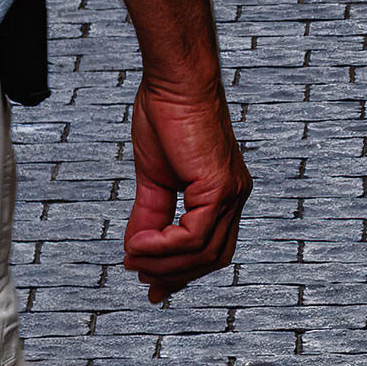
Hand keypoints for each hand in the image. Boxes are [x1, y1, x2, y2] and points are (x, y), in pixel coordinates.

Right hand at [122, 68, 246, 296]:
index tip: (152, 283)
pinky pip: (194, 235)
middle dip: (175, 275)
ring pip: (203, 252)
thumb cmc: (166, 116)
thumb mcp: (155, 177)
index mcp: (223, 194)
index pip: (210, 247)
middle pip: (211, 257)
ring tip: (133, 258)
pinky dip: (165, 246)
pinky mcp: (219, 187)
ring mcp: (231, 193)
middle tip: (141, 278)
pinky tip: (139, 244)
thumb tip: (137, 250)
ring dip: (164, 263)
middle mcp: (234, 197)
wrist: (174, 82)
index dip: (182, 271)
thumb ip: (150, 215)